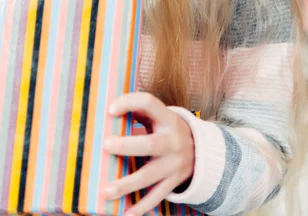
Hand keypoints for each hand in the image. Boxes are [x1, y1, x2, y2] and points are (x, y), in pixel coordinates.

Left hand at [103, 92, 194, 215]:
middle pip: (151, 144)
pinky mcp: (173, 182)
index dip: (130, 103)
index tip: (110, 109)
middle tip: (106, 145)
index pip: (149, 103)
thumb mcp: (161, 115)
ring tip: (106, 191)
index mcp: (168, 118)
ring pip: (150, 176)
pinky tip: (126, 214)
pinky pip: (156, 196)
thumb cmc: (168, 129)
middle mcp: (173, 141)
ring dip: (127, 185)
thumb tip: (109, 110)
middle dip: (127, 145)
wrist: (201, 151)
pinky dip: (141, 207)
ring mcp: (174, 164)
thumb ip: (140, 111)